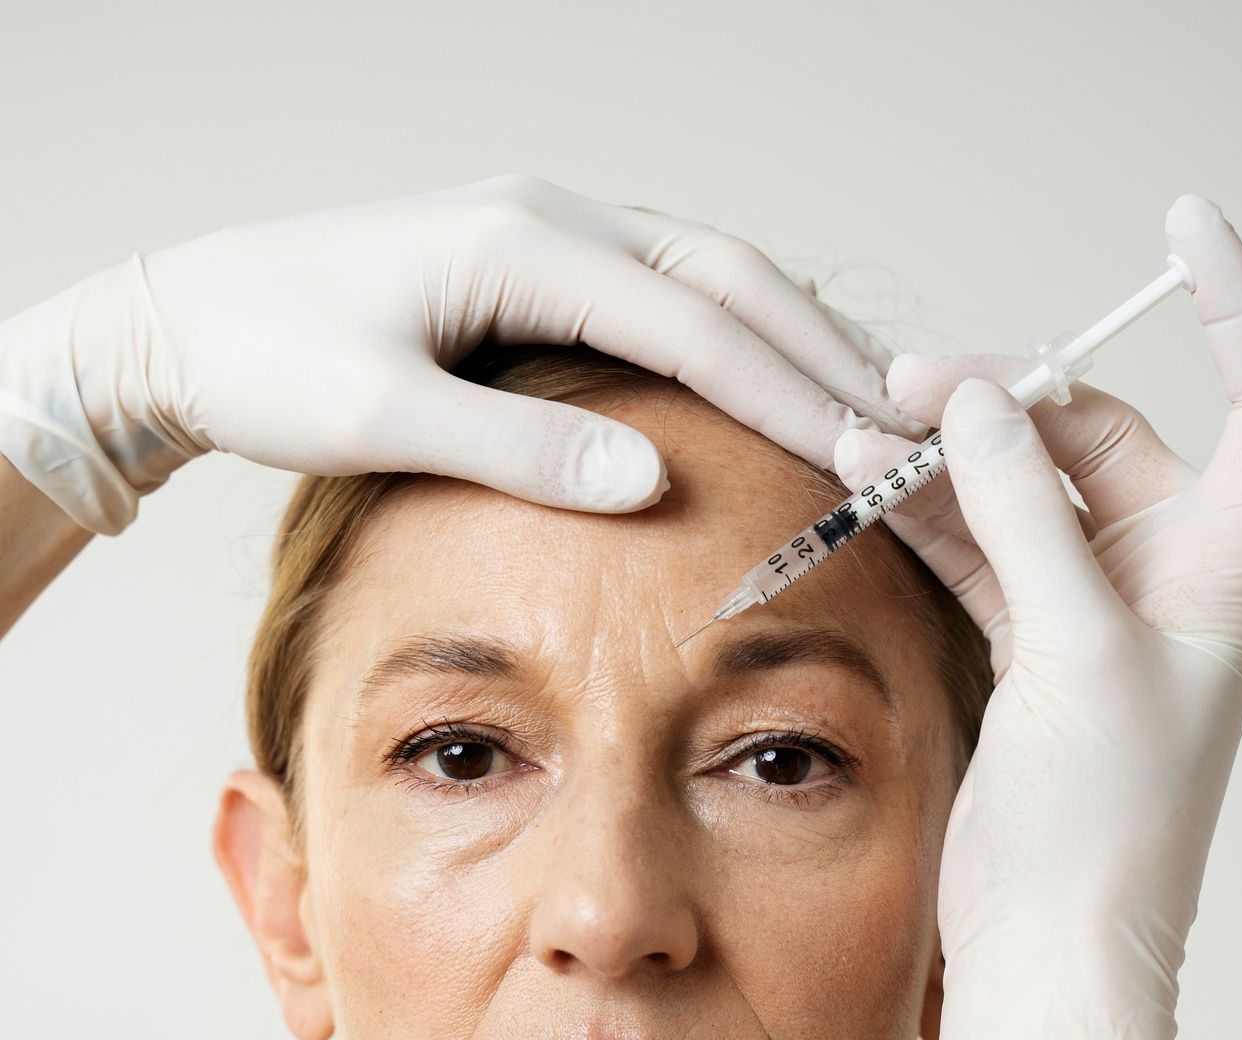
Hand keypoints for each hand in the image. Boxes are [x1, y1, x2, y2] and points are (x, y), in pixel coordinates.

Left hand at [0, 173, 917, 535]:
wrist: (191, 321)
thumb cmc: (270, 361)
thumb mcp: (380, 415)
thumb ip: (516, 447)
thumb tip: (648, 480)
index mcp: (524, 244)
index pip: (695, 321)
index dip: (790, 394)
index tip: (867, 456)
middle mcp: (553, 218)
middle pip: (731, 277)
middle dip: (825, 358)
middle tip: (912, 433)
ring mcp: (551, 233)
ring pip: (712, 274)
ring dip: (797, 340)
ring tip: (875, 411)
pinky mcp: (540, 265)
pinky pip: (671, 291)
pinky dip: (741, 336)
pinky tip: (779, 382)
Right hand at [833, 194, 1241, 1039]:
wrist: (1055, 956)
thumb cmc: (1104, 832)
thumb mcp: (1076, 652)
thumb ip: (1028, 517)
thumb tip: (982, 408)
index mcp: (1226, 573)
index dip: (1235, 312)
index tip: (1181, 231)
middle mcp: (1169, 585)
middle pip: (1106, 439)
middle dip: (1015, 401)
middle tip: (912, 386)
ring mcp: (1094, 621)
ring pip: (1027, 495)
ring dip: (951, 460)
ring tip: (863, 432)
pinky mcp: (1028, 658)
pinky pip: (981, 554)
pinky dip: (929, 520)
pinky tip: (867, 489)